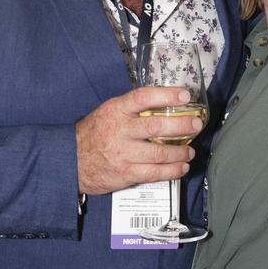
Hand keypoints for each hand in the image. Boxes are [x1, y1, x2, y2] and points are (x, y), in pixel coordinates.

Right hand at [75, 87, 202, 194]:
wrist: (71, 160)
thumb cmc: (95, 133)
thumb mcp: (108, 112)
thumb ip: (132, 109)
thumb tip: (164, 104)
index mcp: (116, 110)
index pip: (143, 97)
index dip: (166, 95)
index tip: (184, 95)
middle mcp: (120, 131)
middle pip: (156, 127)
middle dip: (182, 126)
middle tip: (196, 125)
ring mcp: (123, 153)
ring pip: (159, 153)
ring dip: (180, 152)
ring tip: (189, 151)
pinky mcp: (125, 173)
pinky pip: (154, 173)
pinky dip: (172, 171)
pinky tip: (181, 167)